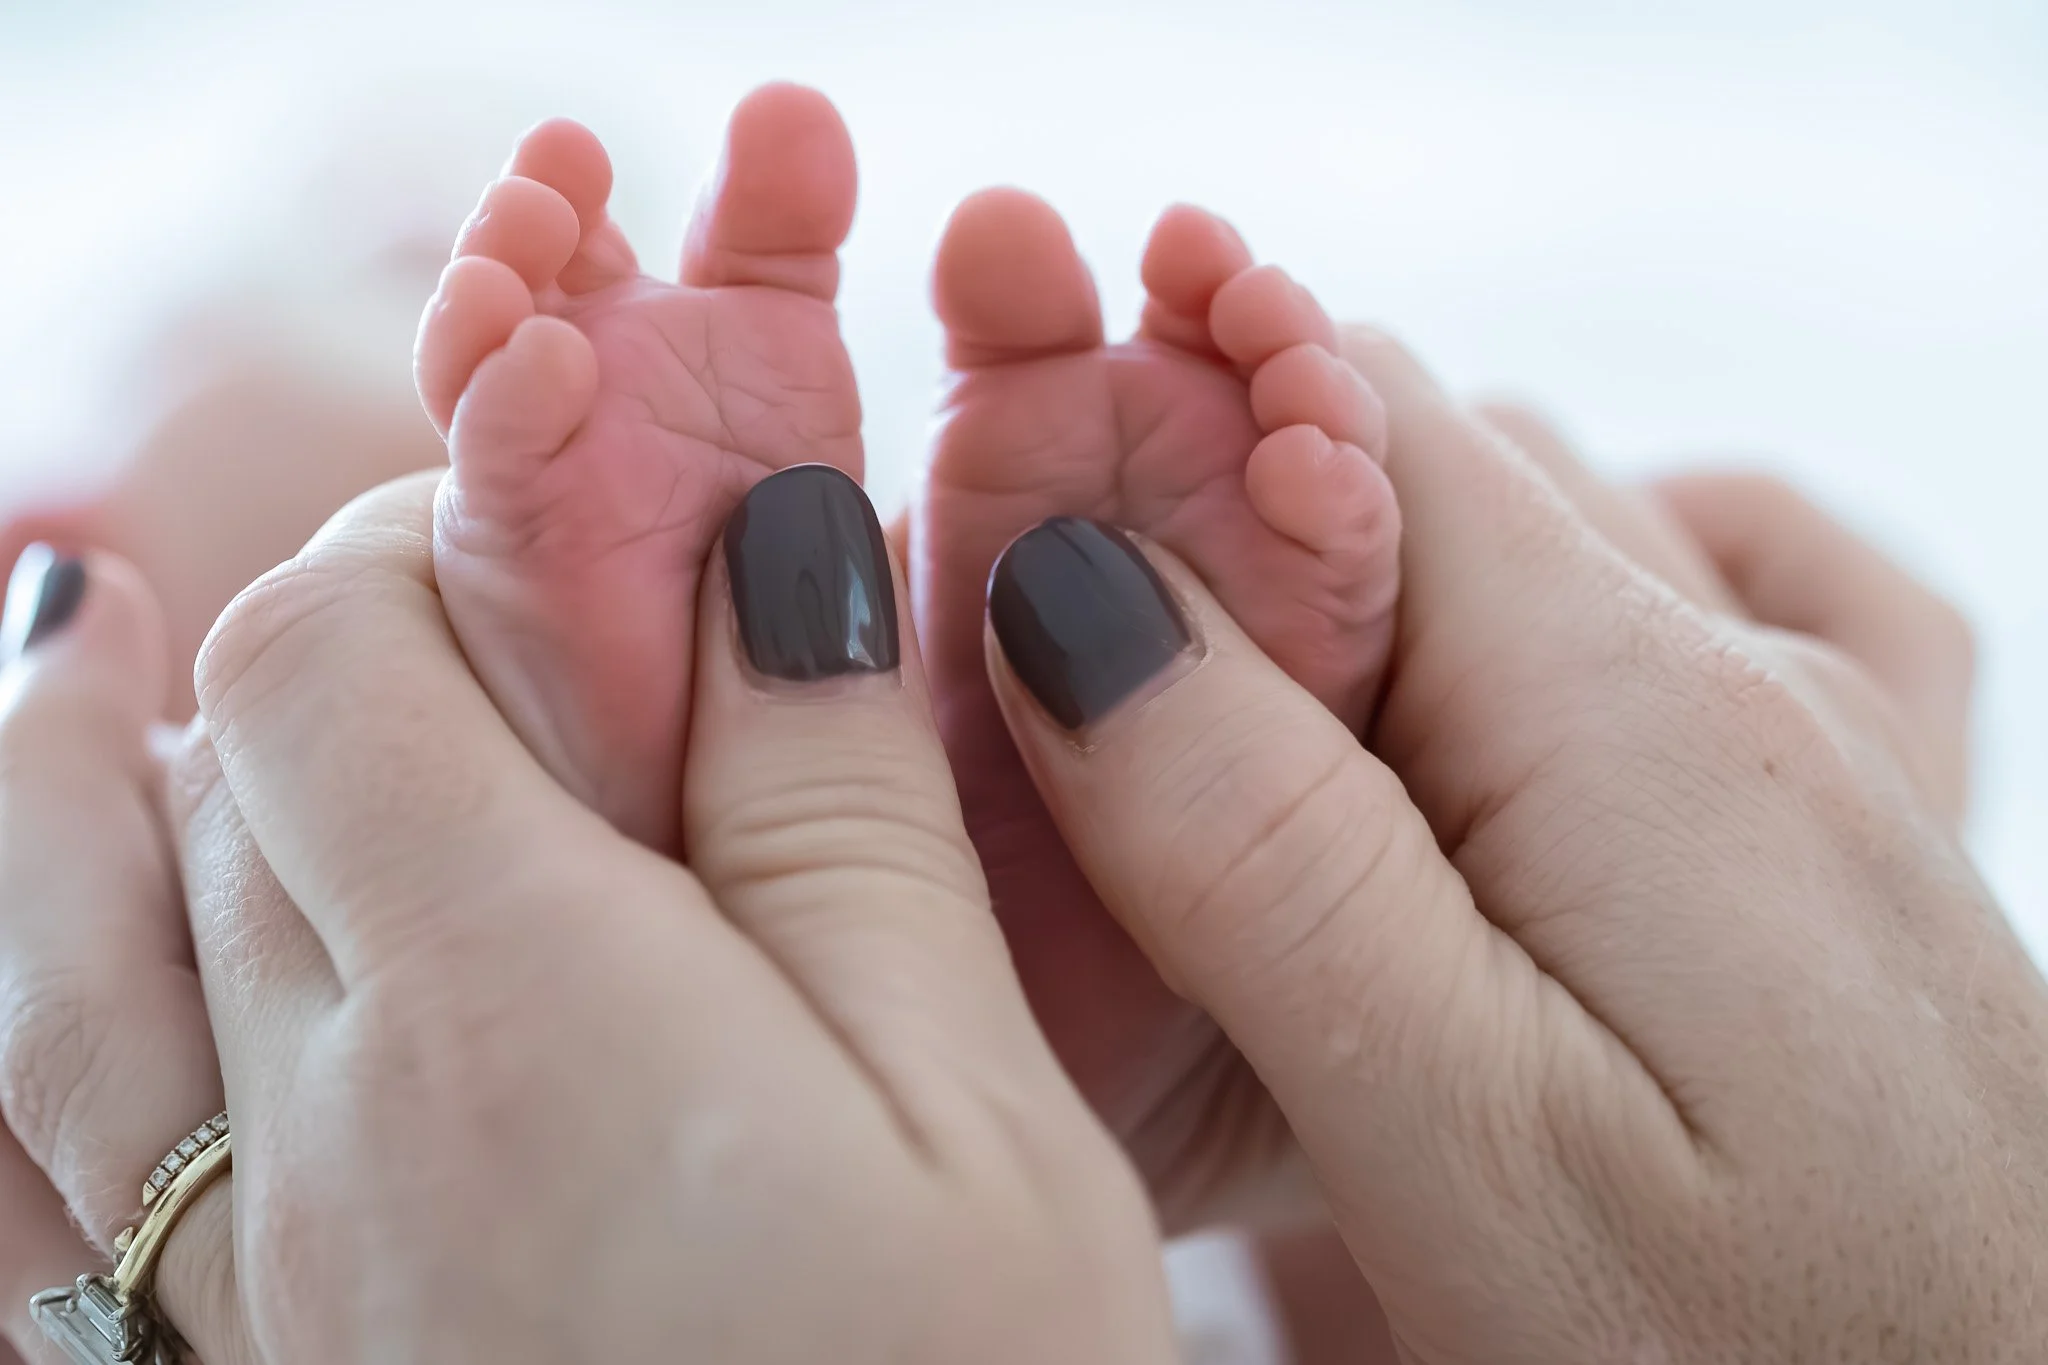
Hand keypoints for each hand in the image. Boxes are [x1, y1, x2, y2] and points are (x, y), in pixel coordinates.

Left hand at [0, 470, 1177, 1363]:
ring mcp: (257, 1269)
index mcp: (516, 1008)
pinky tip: (103, 937)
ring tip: (105, 663)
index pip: (345, 644)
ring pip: (102, 934)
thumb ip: (841, 810)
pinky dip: (63, 981)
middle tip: (499, 613)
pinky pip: (63, 1142)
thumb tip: (767, 545)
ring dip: (134, 778)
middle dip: (354, 639)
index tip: (579, 520)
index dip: (442, 532)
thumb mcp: (977, 1111)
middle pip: (235, 763)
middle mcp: (325, 1120)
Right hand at [978, 329, 2045, 1360]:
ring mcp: (1824, 734)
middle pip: (1431, 461)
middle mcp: (1746, 673)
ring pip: (1540, 517)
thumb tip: (1077, 588)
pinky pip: (1719, 578)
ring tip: (1241, 724)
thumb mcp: (1455, 1135)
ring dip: (1362, 559)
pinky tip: (1511, 672)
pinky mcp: (1858, 816)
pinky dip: (1567, 578)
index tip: (1021, 502)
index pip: (1355, 417)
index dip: (1166, 422)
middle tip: (1084, 666)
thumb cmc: (1744, 1359)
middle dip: (1228, 504)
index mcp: (1632, 709)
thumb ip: (1255, 847)